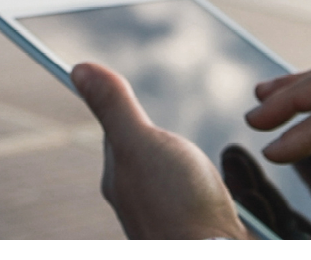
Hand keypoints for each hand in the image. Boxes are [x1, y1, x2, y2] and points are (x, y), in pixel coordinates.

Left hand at [72, 62, 249, 238]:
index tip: (125, 95)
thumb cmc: (174, 205)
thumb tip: (78, 69)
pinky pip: (210, 201)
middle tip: (169, 129)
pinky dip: (223, 188)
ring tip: (206, 156)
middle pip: (152, 159)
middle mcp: (143, 202)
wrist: (214, 257)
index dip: (126, 115)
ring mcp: (174, 218)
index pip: (118, 136)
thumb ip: (115, 108)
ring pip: (183, 181)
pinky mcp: (205, 229)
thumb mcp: (138, 143)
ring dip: (197, 167)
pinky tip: (232, 186)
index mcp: (122, 179)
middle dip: (163, 143)